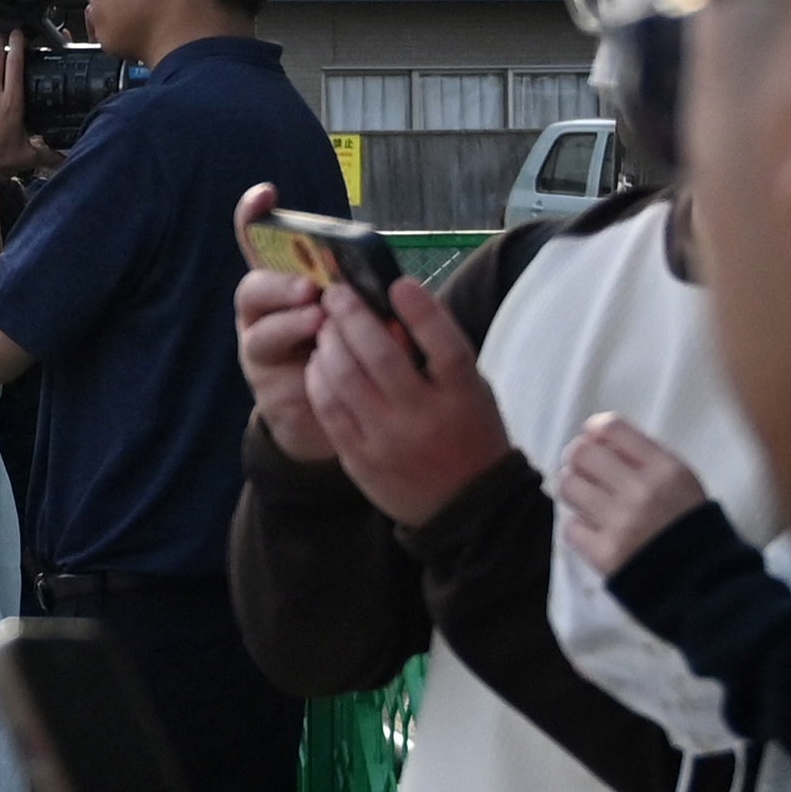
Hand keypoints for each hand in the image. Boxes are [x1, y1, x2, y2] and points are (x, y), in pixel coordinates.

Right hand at [232, 185, 337, 462]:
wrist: (348, 414)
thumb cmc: (357, 350)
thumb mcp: (361, 312)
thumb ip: (363, 294)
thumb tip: (388, 279)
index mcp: (290, 282)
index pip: (263, 243)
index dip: (256, 217)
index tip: (266, 194)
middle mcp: (267, 311)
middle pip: (254, 286)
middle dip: (279, 284)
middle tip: (309, 288)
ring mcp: (260, 345)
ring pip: (258, 329)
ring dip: (287, 322)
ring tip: (319, 321)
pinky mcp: (265, 382)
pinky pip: (272, 368)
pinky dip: (297, 361)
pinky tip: (322, 356)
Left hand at [306, 277, 508, 525]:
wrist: (465, 508)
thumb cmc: (470, 434)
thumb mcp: (473, 393)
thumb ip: (441, 356)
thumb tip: (394, 311)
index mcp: (464, 396)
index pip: (445, 345)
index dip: (421, 311)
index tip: (398, 283)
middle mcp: (426, 417)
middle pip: (382, 357)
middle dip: (353, 317)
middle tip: (336, 293)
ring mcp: (389, 440)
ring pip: (347, 380)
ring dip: (330, 345)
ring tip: (325, 326)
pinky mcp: (360, 458)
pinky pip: (329, 410)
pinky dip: (319, 379)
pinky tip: (318, 361)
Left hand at [555, 414, 712, 574]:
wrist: (704, 579)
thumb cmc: (689, 524)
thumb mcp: (682, 480)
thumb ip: (643, 457)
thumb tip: (594, 434)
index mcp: (666, 469)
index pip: (612, 428)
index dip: (595, 431)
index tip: (595, 441)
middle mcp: (641, 491)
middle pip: (580, 453)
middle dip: (577, 460)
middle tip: (585, 472)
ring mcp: (620, 523)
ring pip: (568, 487)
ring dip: (575, 491)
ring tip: (591, 501)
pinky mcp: (603, 553)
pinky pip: (570, 527)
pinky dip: (580, 528)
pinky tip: (597, 532)